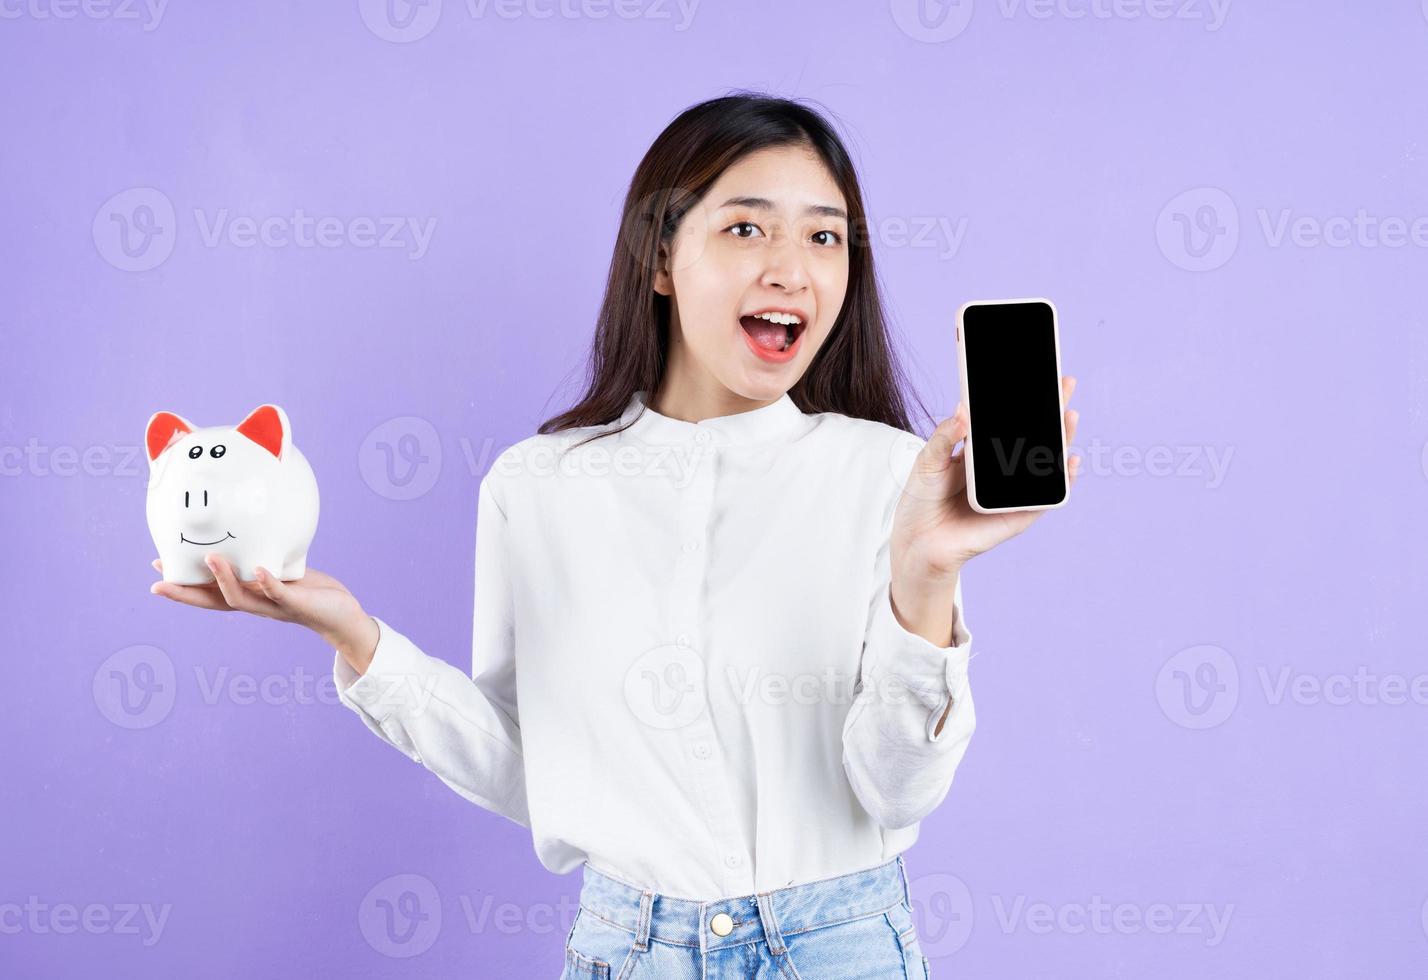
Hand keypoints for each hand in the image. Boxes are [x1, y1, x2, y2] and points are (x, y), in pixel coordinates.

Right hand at [150, 554, 369, 648]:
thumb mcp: (281, 571)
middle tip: (159, 583)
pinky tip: (258, 569)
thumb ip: (263, 558)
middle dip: (185, 594)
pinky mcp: (297, 604)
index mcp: (249, 597)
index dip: (182, 585)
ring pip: (241, 598)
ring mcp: (275, 606)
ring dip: (223, 579)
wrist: (342, 615)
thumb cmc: (310, 591)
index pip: (208, 593)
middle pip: (213, 603)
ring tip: (211, 559)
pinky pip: (279, 594)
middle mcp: (256, 605)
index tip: (157, 570)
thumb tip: (250, 532)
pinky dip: (267, 582)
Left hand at [892, 375, 1081, 578]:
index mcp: (981, 451)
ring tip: (1070, 416)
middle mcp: (1002, 468)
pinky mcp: (1019, 515)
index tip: (1039, 375)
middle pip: (1035, 436)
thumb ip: (945, 436)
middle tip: (1065, 384)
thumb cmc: (922, 500)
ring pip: (1046, 461)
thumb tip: (962, 408)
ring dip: (1063, 439)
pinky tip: (1070, 462)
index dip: (1026, 400)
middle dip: (1053, 410)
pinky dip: (1062, 481)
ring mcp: (1013, 490)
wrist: (918, 541)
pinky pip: (1047, 497)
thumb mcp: (928, 460)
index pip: (1010, 421)